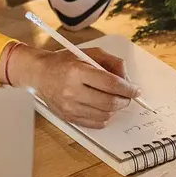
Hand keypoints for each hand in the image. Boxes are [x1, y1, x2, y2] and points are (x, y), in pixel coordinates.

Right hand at [7, 44, 137, 128]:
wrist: (39, 73)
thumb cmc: (64, 61)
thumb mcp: (89, 53)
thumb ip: (112, 62)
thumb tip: (127, 79)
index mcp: (78, 71)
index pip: (111, 84)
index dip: (128, 89)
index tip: (135, 90)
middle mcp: (72, 91)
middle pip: (109, 102)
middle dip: (124, 100)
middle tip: (127, 95)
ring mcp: (69, 107)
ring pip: (104, 115)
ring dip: (115, 108)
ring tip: (114, 99)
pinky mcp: (68, 117)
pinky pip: (95, 123)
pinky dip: (105, 116)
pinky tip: (103, 107)